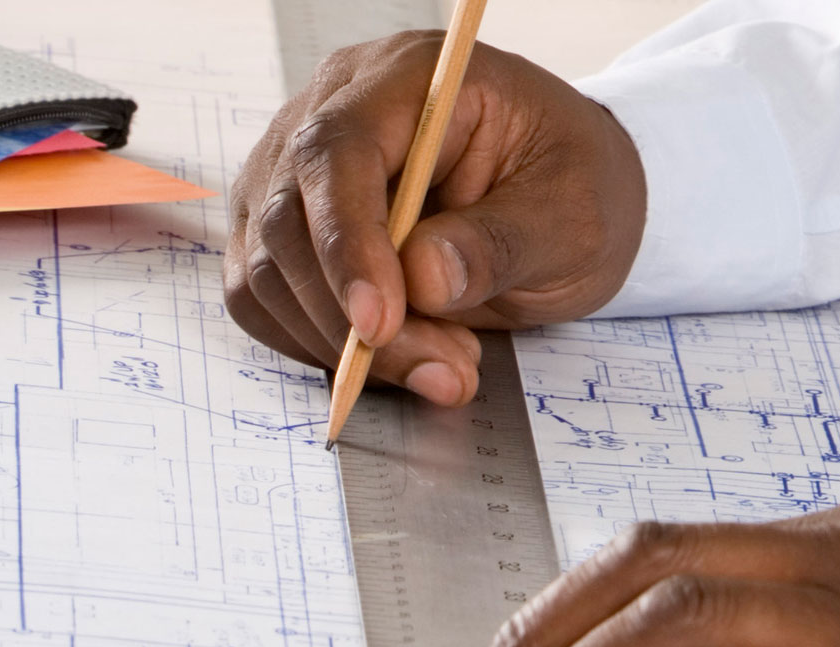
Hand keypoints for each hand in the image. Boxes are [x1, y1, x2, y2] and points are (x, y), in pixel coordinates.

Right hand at [223, 32, 646, 404]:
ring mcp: (296, 170)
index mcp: (411, 80)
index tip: (379, 325)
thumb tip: (422, 280)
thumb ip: (501, 244)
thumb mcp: (574, 218)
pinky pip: (265, 299)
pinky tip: (400, 355)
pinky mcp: (286, 230)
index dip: (347, 243)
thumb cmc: (574, 187)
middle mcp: (334, 111)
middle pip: (287, 218)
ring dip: (342, 344)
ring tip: (447, 365)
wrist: (565, 200)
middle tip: (445, 373)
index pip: (337, 151)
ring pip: (268, 270)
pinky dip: (320, 347)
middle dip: (352, 319)